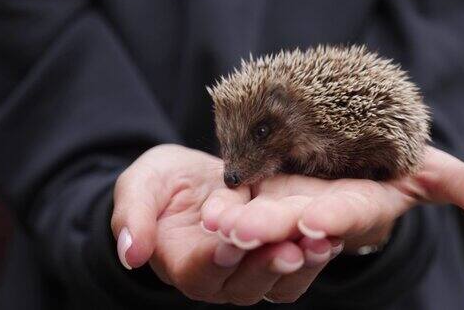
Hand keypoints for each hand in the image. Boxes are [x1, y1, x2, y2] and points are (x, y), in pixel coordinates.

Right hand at [110, 144, 338, 304]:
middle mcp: (221, 277)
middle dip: (266, 267)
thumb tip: (130, 253)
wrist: (197, 179)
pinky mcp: (278, 254)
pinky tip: (333, 233)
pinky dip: (316, 252)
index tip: (230, 242)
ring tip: (320, 243)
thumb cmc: (165, 183)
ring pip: (277, 282)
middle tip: (289, 249)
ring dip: (301, 265)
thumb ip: (132, 216)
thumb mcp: (140, 186)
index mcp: (184, 263)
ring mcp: (252, 270)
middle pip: (244, 284)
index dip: (214, 260)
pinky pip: (300, 264)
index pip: (198, 271)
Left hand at [202, 146, 463, 254]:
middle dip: (276, 228)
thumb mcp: (418, 163)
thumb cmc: (374, 157)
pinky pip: (230, 208)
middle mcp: (315, 216)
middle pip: (294, 225)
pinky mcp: (247, 199)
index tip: (318, 222)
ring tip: (222, 221)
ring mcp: (279, 211)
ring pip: (257, 228)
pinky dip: (220, 208)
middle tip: (250, 228)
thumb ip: (463, 184)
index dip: (336, 220)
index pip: (349, 216)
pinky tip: (208, 210)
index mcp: (353, 207)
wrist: (319, 142)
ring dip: (239, 226)